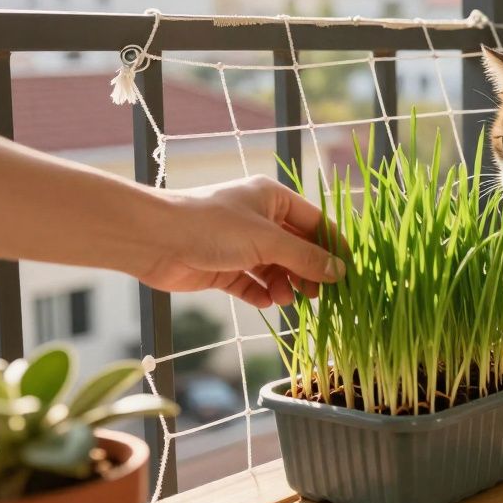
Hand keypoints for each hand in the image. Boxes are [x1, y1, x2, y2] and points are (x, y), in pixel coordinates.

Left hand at [134, 176, 344, 308]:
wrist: (154, 239)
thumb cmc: (213, 227)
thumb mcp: (267, 241)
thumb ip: (305, 258)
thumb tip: (339, 272)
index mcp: (273, 199)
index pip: (315, 222)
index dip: (333, 246)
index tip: (348, 272)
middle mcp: (259, 220)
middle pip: (297, 248)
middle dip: (308, 272)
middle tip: (318, 294)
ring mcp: (241, 245)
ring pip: (275, 269)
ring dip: (284, 285)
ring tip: (285, 299)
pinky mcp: (223, 267)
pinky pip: (252, 283)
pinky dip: (261, 293)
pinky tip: (266, 303)